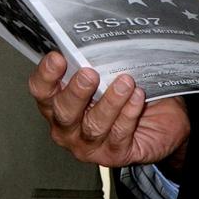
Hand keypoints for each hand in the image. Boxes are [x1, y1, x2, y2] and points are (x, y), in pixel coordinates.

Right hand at [29, 52, 189, 167]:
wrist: (157, 121)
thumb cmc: (122, 92)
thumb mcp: (106, 74)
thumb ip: (95, 62)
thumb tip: (97, 42)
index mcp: (56, 102)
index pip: (41, 90)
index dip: (46, 75)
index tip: (58, 57)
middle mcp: (66, 126)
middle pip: (63, 112)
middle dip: (76, 92)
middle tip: (90, 74)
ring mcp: (88, 144)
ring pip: (93, 125)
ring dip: (110, 102)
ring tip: (125, 82)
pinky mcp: (114, 155)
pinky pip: (119, 134)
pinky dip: (128, 114)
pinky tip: (137, 98)